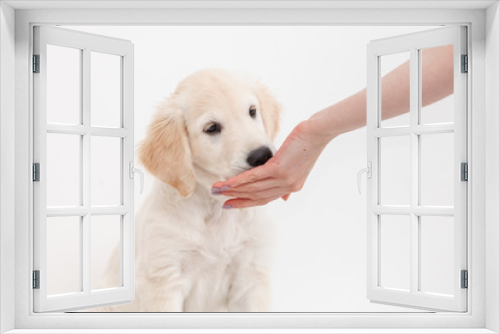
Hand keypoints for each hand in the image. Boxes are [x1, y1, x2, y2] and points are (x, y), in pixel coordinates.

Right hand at [211, 120, 330, 208]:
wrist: (317, 133)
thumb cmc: (307, 144)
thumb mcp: (298, 166)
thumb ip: (288, 182)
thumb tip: (284, 198)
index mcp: (291, 187)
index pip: (265, 198)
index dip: (246, 202)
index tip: (231, 204)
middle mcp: (287, 186)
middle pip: (257, 196)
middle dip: (236, 197)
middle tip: (219, 197)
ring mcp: (283, 179)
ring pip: (253, 188)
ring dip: (233, 189)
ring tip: (218, 189)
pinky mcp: (279, 169)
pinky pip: (255, 177)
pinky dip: (239, 181)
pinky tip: (229, 182)